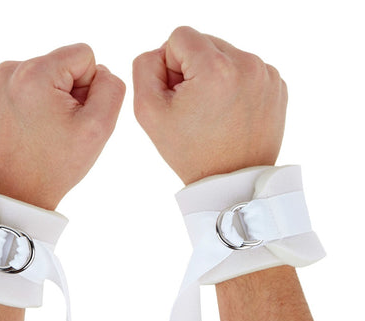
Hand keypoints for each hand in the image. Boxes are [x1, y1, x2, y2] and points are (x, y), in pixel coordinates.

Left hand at [0, 44, 125, 209]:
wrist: (14, 193)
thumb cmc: (55, 166)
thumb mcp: (99, 128)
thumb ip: (111, 88)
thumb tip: (101, 72)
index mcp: (35, 72)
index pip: (84, 55)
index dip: (90, 88)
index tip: (75, 117)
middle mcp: (10, 70)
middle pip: (64, 65)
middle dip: (71, 94)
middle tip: (61, 129)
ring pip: (49, 77)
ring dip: (55, 100)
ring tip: (47, 132)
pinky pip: (31, 88)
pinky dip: (38, 105)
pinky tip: (35, 131)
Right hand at [133, 26, 287, 184]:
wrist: (230, 181)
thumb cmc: (189, 151)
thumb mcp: (148, 112)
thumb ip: (145, 67)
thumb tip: (161, 52)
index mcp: (216, 68)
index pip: (180, 36)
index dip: (170, 66)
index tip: (180, 96)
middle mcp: (247, 63)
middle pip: (205, 42)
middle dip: (193, 69)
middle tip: (195, 107)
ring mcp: (267, 74)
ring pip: (225, 55)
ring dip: (214, 76)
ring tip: (213, 112)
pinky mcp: (277, 85)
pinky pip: (245, 70)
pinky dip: (234, 85)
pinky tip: (230, 112)